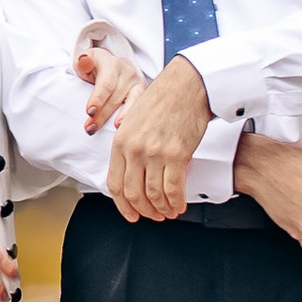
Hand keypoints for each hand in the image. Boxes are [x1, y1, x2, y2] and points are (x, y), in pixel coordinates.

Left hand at [73, 32, 143, 136]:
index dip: (98, 98)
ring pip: (131, 104)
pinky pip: (139, 108)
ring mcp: (138, 84)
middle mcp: (128, 72)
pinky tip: (126, 130)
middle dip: (102, 115)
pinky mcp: (144, 94)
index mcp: (111, 63)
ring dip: (121, 119)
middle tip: (90, 128)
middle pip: (116, 98)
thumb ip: (82, 62)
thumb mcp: (86, 60)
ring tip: (114, 130)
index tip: (89, 112)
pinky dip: (133, 120)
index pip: (106, 83)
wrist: (114, 65)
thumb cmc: (95, 66)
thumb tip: (83, 61)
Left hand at [104, 57, 214, 221]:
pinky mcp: (177, 154)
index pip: (114, 184)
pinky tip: (179, 205)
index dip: (123, 205)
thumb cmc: (163, 99)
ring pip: (154, 195)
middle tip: (153, 216)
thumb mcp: (134, 121)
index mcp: (120, 141)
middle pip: (133, 193)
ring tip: (169, 212)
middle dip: (144, 211)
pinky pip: (173, 189)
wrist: (186, 85)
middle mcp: (135, 149)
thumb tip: (131, 171)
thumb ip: (129, 145)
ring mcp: (155, 153)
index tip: (131, 213)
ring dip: (162, 209)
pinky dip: (176, 202)